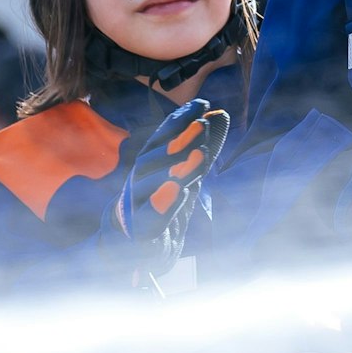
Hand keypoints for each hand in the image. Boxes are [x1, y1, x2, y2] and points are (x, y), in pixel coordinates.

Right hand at [104, 98, 229, 283]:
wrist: (132, 249)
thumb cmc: (160, 204)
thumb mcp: (186, 175)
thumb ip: (201, 146)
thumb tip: (219, 113)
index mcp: (147, 168)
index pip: (161, 140)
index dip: (179, 121)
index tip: (201, 103)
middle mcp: (137, 184)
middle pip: (153, 159)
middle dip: (179, 140)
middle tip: (202, 125)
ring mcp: (135, 209)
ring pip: (148, 186)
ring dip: (176, 169)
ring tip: (200, 155)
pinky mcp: (140, 234)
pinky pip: (148, 219)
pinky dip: (162, 205)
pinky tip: (180, 192)